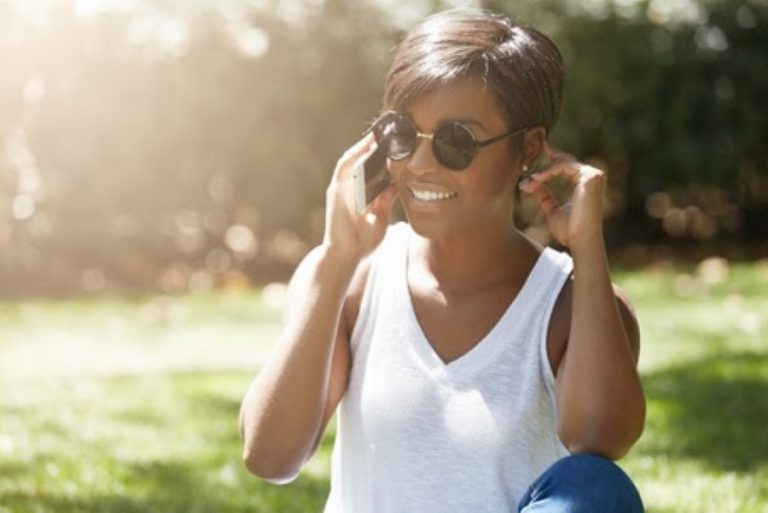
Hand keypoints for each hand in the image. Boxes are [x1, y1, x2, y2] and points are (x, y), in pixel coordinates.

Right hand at [322, 133, 398, 262]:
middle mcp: (347, 187)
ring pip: (351, 159)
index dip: (380, 152)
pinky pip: (345, 169)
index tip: (396, 140)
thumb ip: (386, 199)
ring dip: (363, 145)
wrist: (346, 256)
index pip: (369, 167)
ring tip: (379, 132)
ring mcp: (339, 189)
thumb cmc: (362, 240)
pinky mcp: (335, 192)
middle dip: (372, 143)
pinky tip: (366, 146)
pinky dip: (355, 156)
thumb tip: (397, 183)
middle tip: (389, 129)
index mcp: (359, 192)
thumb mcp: (381, 216)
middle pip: (360, 159)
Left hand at [518, 142, 605, 250]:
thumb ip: (545, 196)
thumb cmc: (569, 232)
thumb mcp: (552, 211)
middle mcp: (592, 177)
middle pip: (564, 160)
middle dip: (543, 160)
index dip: (549, 161)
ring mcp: (593, 175)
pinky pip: (563, 166)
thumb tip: (533, 184)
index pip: (566, 166)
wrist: (581, 240)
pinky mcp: (590, 176)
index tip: (532, 162)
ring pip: (561, 163)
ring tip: (527, 182)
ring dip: (542, 172)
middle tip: (525, 160)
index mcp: (586, 184)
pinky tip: (536, 180)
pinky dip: (547, 172)